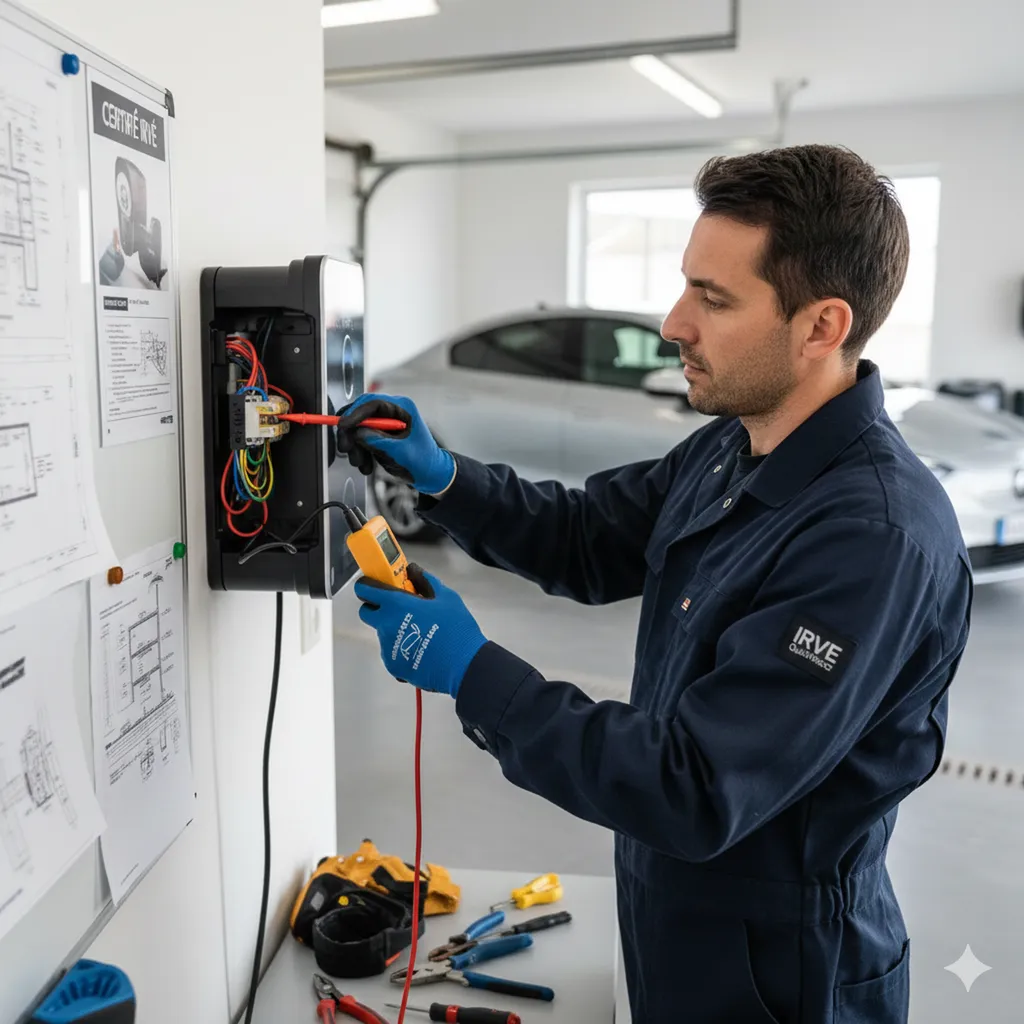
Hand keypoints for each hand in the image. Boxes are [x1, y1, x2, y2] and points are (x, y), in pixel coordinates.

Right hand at [336, 394, 455, 494]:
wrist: (430, 475)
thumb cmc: (422, 461)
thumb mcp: (400, 452)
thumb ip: (377, 440)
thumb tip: (356, 432)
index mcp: (402, 408)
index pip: (372, 403)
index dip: (355, 413)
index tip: (343, 426)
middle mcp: (392, 412)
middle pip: (361, 413)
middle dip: (351, 432)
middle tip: (345, 448)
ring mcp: (385, 423)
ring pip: (359, 428)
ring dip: (355, 446)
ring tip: (360, 464)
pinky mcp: (380, 434)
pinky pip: (362, 438)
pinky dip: (360, 451)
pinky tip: (366, 466)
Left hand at [354, 564, 486, 697]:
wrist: (462, 665)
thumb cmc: (455, 627)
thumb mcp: (446, 597)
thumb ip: (424, 580)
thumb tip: (412, 570)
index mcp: (396, 604)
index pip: (364, 589)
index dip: (367, 585)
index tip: (376, 586)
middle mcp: (385, 625)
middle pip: (367, 613)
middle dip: (377, 608)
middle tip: (399, 610)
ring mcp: (387, 647)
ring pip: (383, 633)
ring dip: (394, 630)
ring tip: (420, 635)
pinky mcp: (392, 666)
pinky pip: (391, 652)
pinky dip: (401, 650)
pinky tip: (421, 651)